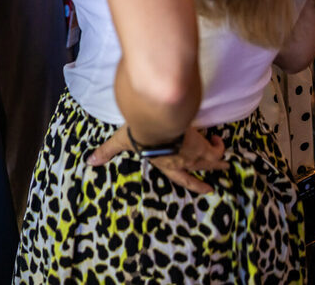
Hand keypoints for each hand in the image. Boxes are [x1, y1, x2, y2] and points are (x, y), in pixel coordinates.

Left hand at [88, 125, 229, 193]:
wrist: (155, 124)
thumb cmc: (138, 134)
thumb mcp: (121, 142)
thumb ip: (107, 151)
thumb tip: (90, 161)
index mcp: (164, 163)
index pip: (179, 177)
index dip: (192, 184)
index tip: (206, 189)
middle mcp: (180, 162)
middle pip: (198, 169)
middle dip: (209, 171)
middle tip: (223, 171)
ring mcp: (193, 155)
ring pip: (210, 160)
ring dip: (216, 159)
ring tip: (224, 158)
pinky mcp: (201, 145)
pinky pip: (215, 149)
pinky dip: (218, 146)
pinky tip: (217, 139)